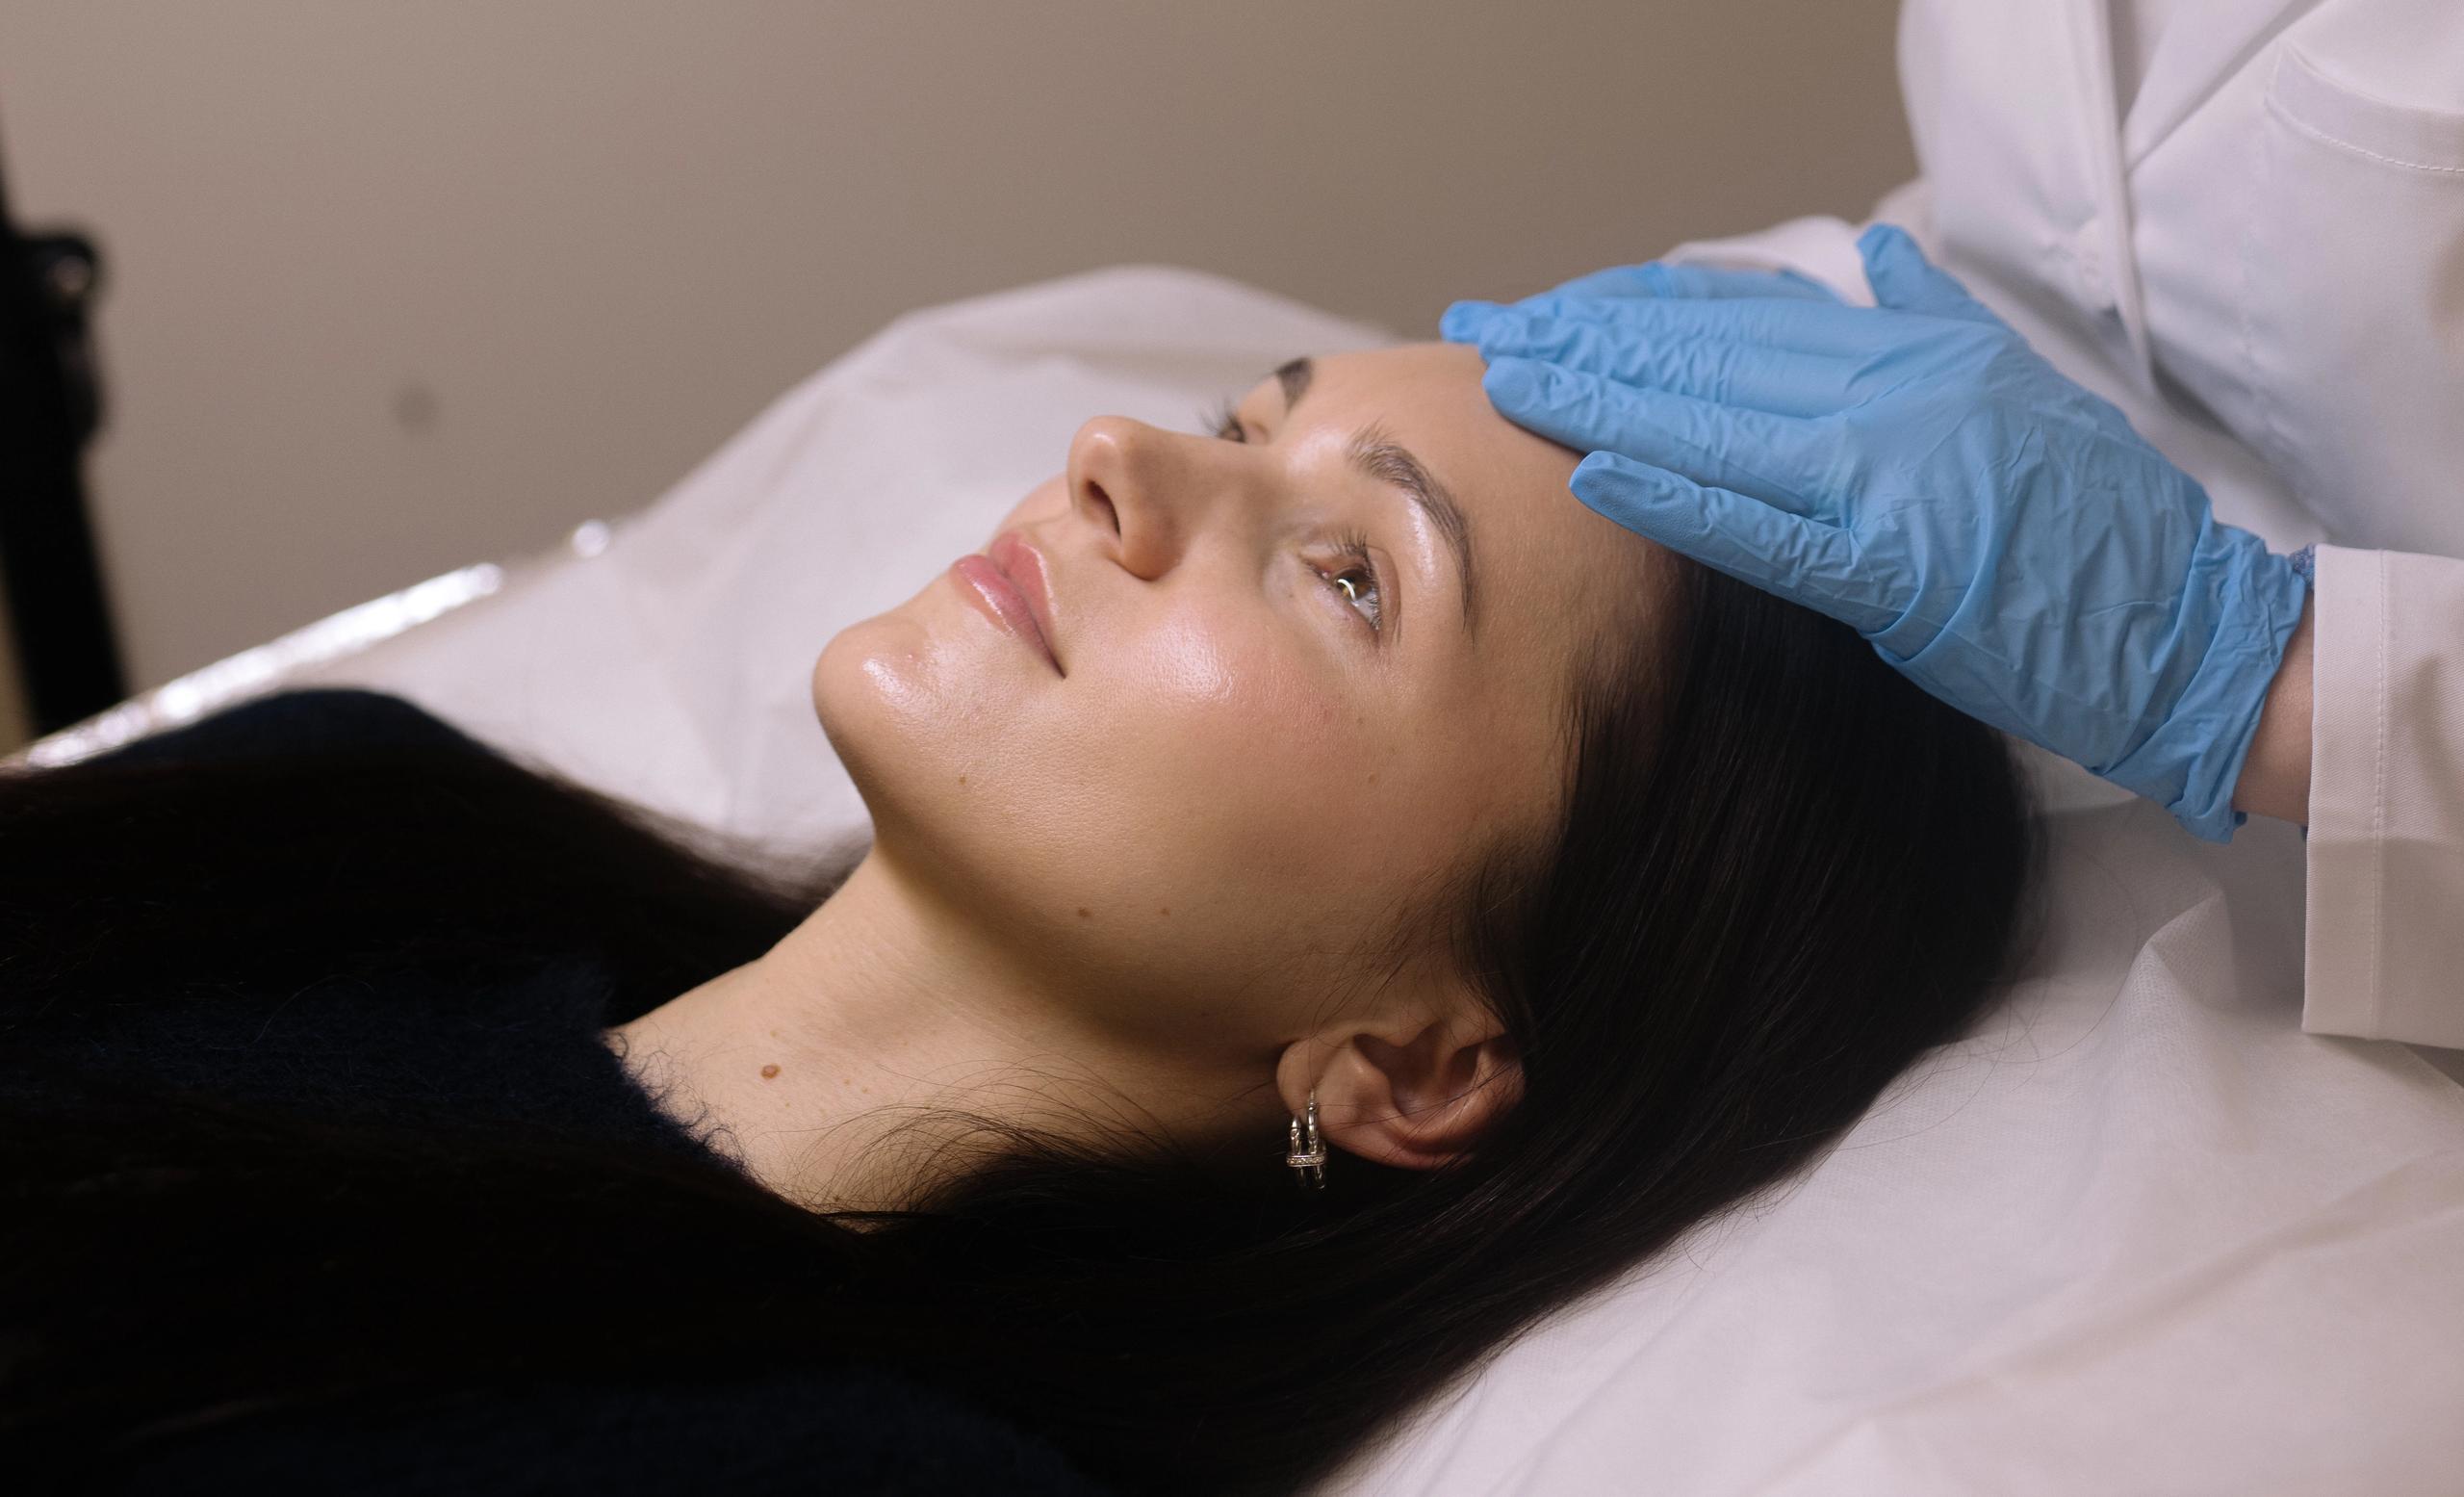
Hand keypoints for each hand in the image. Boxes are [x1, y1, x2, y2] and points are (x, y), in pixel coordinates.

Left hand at [1441, 225, 2309, 842]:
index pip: (1738, 317)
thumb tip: (1876, 250)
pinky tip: (1596, 474)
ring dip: (1599, 400)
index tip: (1550, 311)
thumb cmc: (2095, 526)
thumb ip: (1932, 316)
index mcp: (1908, 356)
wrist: (2182, 628)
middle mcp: (1888, 397)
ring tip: (1507, 383)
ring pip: (1715, 422)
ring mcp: (1888, 477)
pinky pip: (1763, 525)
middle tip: (1483, 333)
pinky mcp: (1891, 566)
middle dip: (1582, 342)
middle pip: (1703, 355)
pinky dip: (1677, 494)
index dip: (1630, 308)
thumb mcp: (2015, 385)